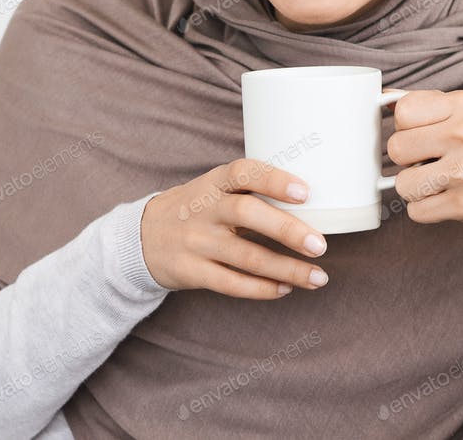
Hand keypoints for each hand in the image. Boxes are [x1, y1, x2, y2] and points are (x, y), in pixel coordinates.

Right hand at [140, 158, 330, 298]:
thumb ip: (251, 192)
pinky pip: (231, 284)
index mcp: (214, 183)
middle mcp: (204, 210)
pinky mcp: (191, 271)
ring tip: (318, 277)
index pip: (242, 173)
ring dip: (286, 269)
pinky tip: (285, 288)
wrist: (142, 237)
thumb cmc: (197, 210)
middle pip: (247, 214)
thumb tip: (315, 204)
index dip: (274, 180)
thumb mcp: (214, 190)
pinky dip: (262, 289)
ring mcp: (196, 242)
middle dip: (287, 230)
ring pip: (246, 257)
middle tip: (320, 245)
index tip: (304, 192)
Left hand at [385, 88, 462, 236]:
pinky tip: (449, 203)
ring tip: (442, 185)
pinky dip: (428, 211)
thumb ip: (443, 107)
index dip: (406, 127)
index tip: (419, 137)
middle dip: (409, 160)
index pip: (403, 110)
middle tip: (430, 164)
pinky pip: (418, 212)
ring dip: (418, 189)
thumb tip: (389, 99)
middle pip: (396, 148)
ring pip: (402, 183)